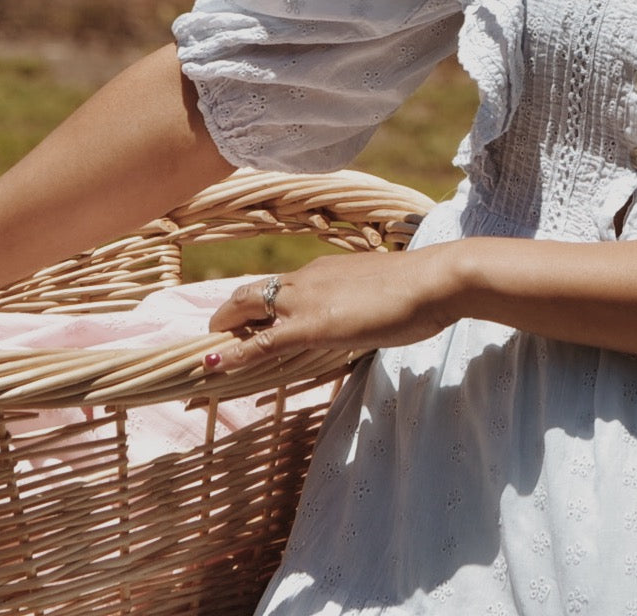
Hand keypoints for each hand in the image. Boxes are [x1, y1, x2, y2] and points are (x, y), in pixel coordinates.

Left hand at [204, 246, 458, 373]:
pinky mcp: (311, 325)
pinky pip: (263, 342)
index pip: (279, 287)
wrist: (431, 281)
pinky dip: (235, 354)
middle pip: (253, 292)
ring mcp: (307, 299)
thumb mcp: (379, 296)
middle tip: (212, 335)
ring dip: (224, 329)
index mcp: (324, 271)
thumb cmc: (417, 290)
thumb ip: (359, 306)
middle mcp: (308, 279)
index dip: (256, 305)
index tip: (242, 321)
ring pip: (249, 308)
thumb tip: (359, 319)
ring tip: (205, 350)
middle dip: (227, 314)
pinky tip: (214, 365)